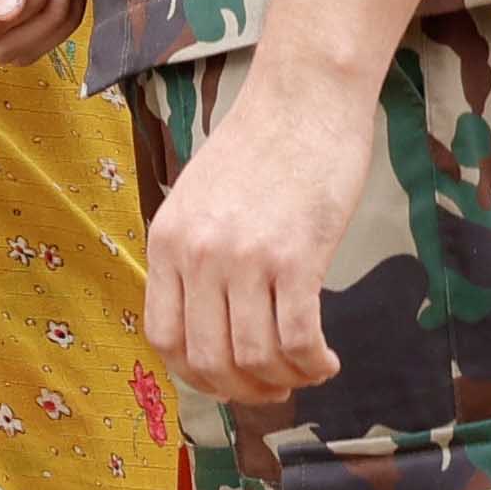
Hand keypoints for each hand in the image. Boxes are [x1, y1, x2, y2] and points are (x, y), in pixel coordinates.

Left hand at [143, 65, 367, 404]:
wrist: (302, 100)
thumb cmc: (259, 147)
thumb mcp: (199, 199)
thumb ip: (194, 253)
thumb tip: (206, 317)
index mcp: (167, 241)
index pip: (164, 337)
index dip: (196, 375)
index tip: (228, 379)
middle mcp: (196, 255)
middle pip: (207, 359)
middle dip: (243, 390)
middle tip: (274, 388)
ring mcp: (243, 257)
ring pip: (253, 358)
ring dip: (283, 381)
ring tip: (306, 372)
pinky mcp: (295, 257)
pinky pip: (297, 339)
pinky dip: (313, 364)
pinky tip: (327, 360)